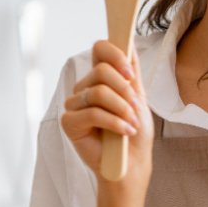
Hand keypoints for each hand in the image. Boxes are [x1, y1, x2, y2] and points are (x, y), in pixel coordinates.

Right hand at [60, 40, 153, 190]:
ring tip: (132, 123)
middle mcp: (84, 88)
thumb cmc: (134, 132)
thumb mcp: (138, 98)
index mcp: (99, 79)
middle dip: (124, 90)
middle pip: (101, 71)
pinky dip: (114, 122)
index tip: (131, 73)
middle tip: (136, 107)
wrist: (131, 163)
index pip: (99, 50)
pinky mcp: (69, 123)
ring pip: (98, 92)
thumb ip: (131, 72)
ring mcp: (74, 105)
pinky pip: (93, 113)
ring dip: (122, 108)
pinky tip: (125, 131)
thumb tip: (129, 43)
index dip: (115, 55)